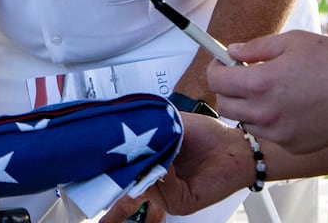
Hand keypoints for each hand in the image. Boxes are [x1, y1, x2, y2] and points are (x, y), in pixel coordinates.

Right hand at [99, 114, 255, 220]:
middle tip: (104, 160)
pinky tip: (169, 160)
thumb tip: (122, 126)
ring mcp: (165, 195)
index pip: (122, 167)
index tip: (92, 158)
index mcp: (149, 162)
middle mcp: (155, 181)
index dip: (108, 164)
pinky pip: (162, 187)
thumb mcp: (170, 124)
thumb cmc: (207, 136)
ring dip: (142, 166)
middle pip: (127, 180)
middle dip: (117, 170)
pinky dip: (164, 171)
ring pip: (142, 183)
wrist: (235, 147)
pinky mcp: (179, 203)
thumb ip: (147, 125)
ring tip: (145, 150)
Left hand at [213, 30, 327, 153]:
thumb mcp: (293, 41)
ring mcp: (279, 133)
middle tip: (245, 76)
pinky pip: (269, 134)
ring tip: (273, 90)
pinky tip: (292, 106)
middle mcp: (266, 112)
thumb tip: (232, 52)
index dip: (216, 67)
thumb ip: (256, 47)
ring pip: (245, 121)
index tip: (222, 63)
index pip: (216, 80)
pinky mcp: (293, 145)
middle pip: (224, 105)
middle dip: (228, 88)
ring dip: (248, 106)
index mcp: (261, 83)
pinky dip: (271, 121)